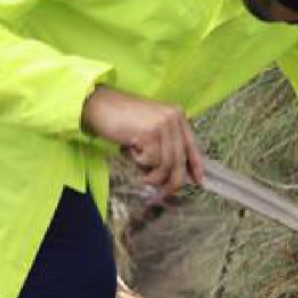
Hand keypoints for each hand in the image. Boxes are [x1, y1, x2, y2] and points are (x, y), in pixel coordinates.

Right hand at [81, 87, 205, 194]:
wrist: (98, 105)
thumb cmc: (121, 119)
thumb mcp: (149, 128)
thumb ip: (164, 144)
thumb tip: (175, 173)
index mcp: (177, 115)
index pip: (191, 145)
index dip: (196, 165)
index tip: (199, 181)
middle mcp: (173, 117)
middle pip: (180, 159)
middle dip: (173, 180)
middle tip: (165, 192)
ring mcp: (163, 124)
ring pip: (166, 163)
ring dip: (153, 175)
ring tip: (141, 172)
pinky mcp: (150, 132)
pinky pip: (151, 160)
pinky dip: (139, 162)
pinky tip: (130, 151)